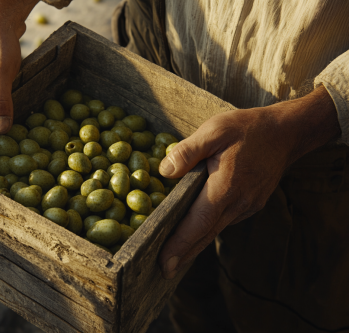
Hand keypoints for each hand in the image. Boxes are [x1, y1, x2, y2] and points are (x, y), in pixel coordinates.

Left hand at [158, 86, 340, 278]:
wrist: (286, 133)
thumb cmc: (248, 129)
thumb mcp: (214, 130)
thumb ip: (188, 151)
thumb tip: (165, 172)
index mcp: (226, 187)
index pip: (198, 223)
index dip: (180, 244)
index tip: (165, 264)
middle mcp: (238, 203)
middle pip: (205, 234)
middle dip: (183, 254)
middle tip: (163, 271)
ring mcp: (247, 207)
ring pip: (214, 230)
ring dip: (195, 244)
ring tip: (173, 255)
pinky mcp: (250, 205)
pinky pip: (224, 221)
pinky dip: (207, 230)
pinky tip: (194, 231)